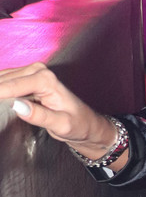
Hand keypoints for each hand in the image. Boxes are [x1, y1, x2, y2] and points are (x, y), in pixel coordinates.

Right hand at [0, 62, 116, 157]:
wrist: (85, 124)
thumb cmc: (77, 125)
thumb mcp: (61, 125)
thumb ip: (39, 115)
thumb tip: (17, 105)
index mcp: (45, 80)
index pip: (10, 87)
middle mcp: (37, 71)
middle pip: (2, 80)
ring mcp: (31, 73)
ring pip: (1, 79)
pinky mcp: (25, 79)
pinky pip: (4, 81)